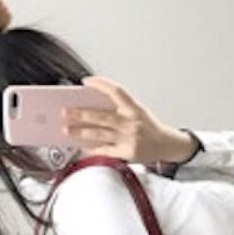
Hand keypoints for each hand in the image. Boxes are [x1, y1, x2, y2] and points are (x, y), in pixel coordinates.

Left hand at [62, 75, 197, 164]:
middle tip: (66, 111)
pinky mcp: (127, 153)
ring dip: (81, 131)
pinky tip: (82, 145)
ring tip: (67, 129)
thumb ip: (119, 107)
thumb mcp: (138, 111)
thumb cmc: (149, 127)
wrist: (167, 144)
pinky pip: (105, 150)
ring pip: (100, 134)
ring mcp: (129, 139)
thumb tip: (92, 103)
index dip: (100, 84)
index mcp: (135, 108)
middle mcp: (132, 123)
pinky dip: (92, 148)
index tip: (86, 81)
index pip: (116, 91)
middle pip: (103, 116)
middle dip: (82, 114)